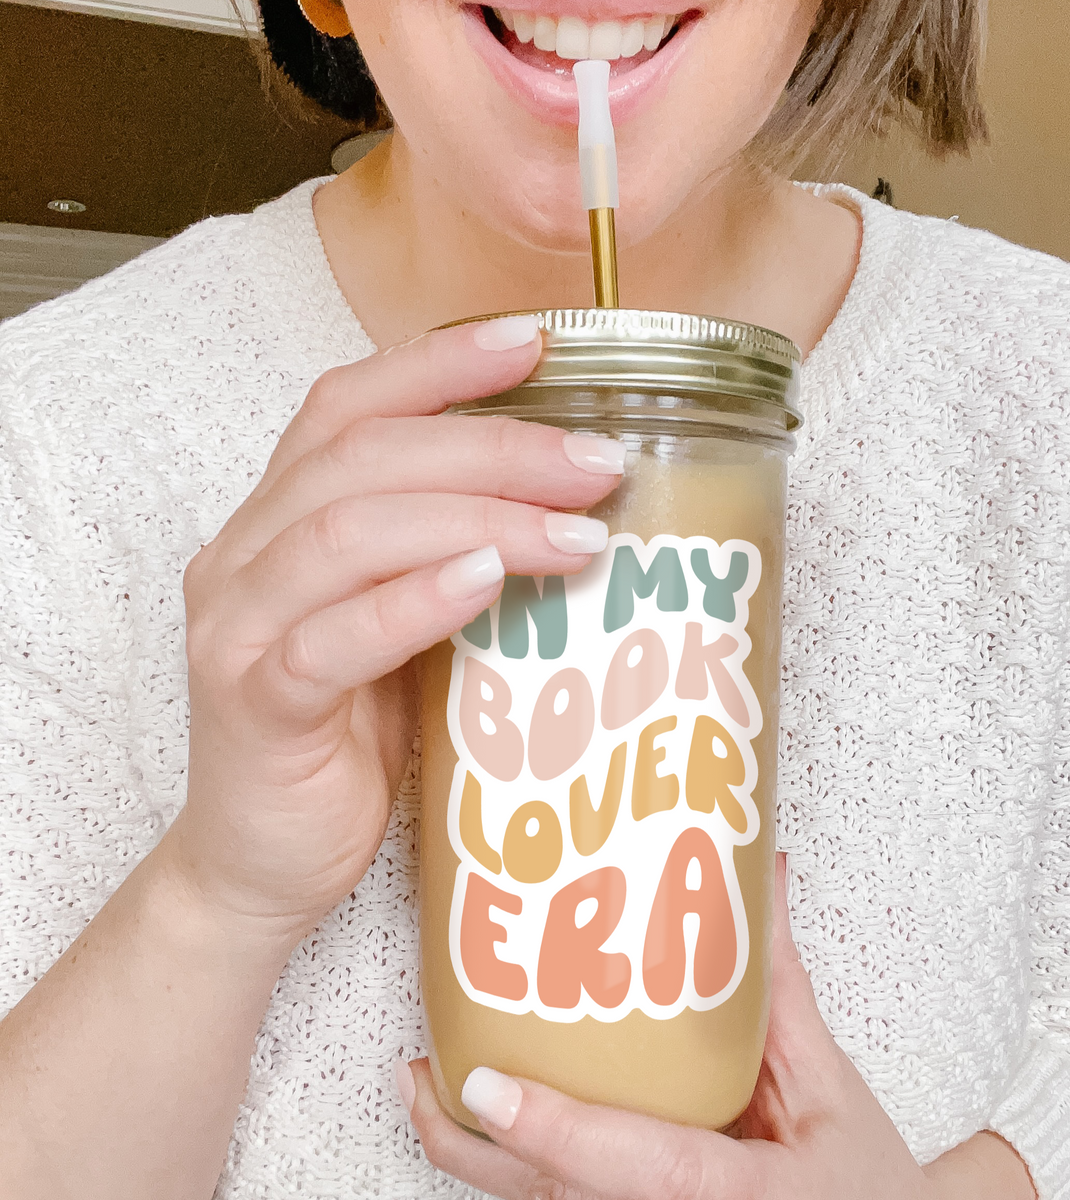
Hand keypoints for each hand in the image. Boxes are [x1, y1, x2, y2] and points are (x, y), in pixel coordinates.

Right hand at [160, 315, 625, 948]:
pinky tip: (485, 582)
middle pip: (364, 458)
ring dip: (475, 517)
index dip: (437, 366)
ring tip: (575, 531)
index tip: (536, 342)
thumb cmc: (350, 739)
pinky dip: (413, 600)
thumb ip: (452, 561)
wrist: (264, 865)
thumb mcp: (407, 631)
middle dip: (492, 447)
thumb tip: (575, 506)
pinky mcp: (253, 707)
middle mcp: (247, 556)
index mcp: (281, 521)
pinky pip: (328, 640)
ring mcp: (240, 630)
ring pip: (348, 532)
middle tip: (596, 463)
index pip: (348, 407)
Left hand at [399, 853, 1036, 1199]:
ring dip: (476, 1154)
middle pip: (549, 1198)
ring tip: (429, 1080)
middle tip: (416, 1071)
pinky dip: (515, 1164)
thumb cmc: (863, 1184)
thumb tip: (759, 877)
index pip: (631, 1164)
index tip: (484, 1085)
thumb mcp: (827, 1085)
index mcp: (731, 1193)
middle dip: (470, 1146)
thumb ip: (781, 989)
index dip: (552, 1128)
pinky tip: (491, 1114)